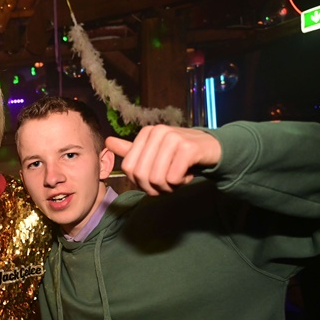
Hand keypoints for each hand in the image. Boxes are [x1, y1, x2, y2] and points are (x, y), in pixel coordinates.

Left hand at [105, 125, 221, 195]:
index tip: (154, 181)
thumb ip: (131, 149)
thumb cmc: (180, 154)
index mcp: (145, 133)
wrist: (212, 149)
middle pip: (141, 175)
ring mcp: (173, 137)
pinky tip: (188, 174)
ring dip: (168, 187)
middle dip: (154, 188)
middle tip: (168, 184)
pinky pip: (173, 178)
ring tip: (178, 179)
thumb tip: (108, 141)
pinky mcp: (188, 147)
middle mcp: (157, 132)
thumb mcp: (154, 151)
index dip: (140, 183)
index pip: (128, 169)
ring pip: (157, 178)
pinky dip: (181, 183)